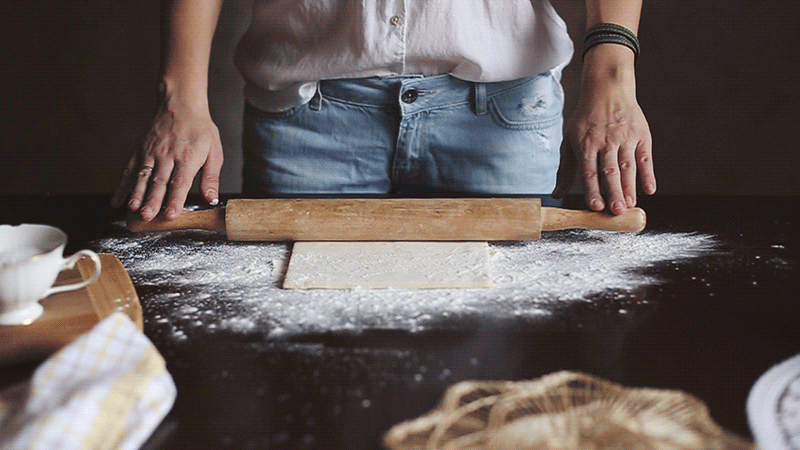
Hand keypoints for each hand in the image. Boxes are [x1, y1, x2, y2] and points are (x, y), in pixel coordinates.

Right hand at [111, 99, 222, 220]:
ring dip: (136, 194)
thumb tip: (211, 199)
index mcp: (187, 157)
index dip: (175, 200)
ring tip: (133, 209)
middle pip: (159, 181)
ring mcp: (151, 153)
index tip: (171, 214)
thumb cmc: (199, 129)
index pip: (180, 182)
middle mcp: (167, 155)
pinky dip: (122, 186)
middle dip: (152, 201)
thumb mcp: (214, 151)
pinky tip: (117, 201)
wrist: (180, 105)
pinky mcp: (140, 151)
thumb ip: (211, 177)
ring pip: (142, 177)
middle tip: (148, 216)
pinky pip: (129, 170)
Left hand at [552, 44, 655, 214]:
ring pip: (628, 166)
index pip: (589, 172)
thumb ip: (566, 170)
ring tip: (631, 205)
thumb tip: (557, 195)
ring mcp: (625, 137)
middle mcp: (606, 141)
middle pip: (610, 171)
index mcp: (586, 143)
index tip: (596, 207)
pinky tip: (649, 189)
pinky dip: (648, 174)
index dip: (593, 190)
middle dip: (614, 193)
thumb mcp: (570, 140)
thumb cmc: (585, 120)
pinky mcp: (641, 135)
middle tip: (617, 212)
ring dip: (630, 187)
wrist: (607, 89)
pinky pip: (645, 157)